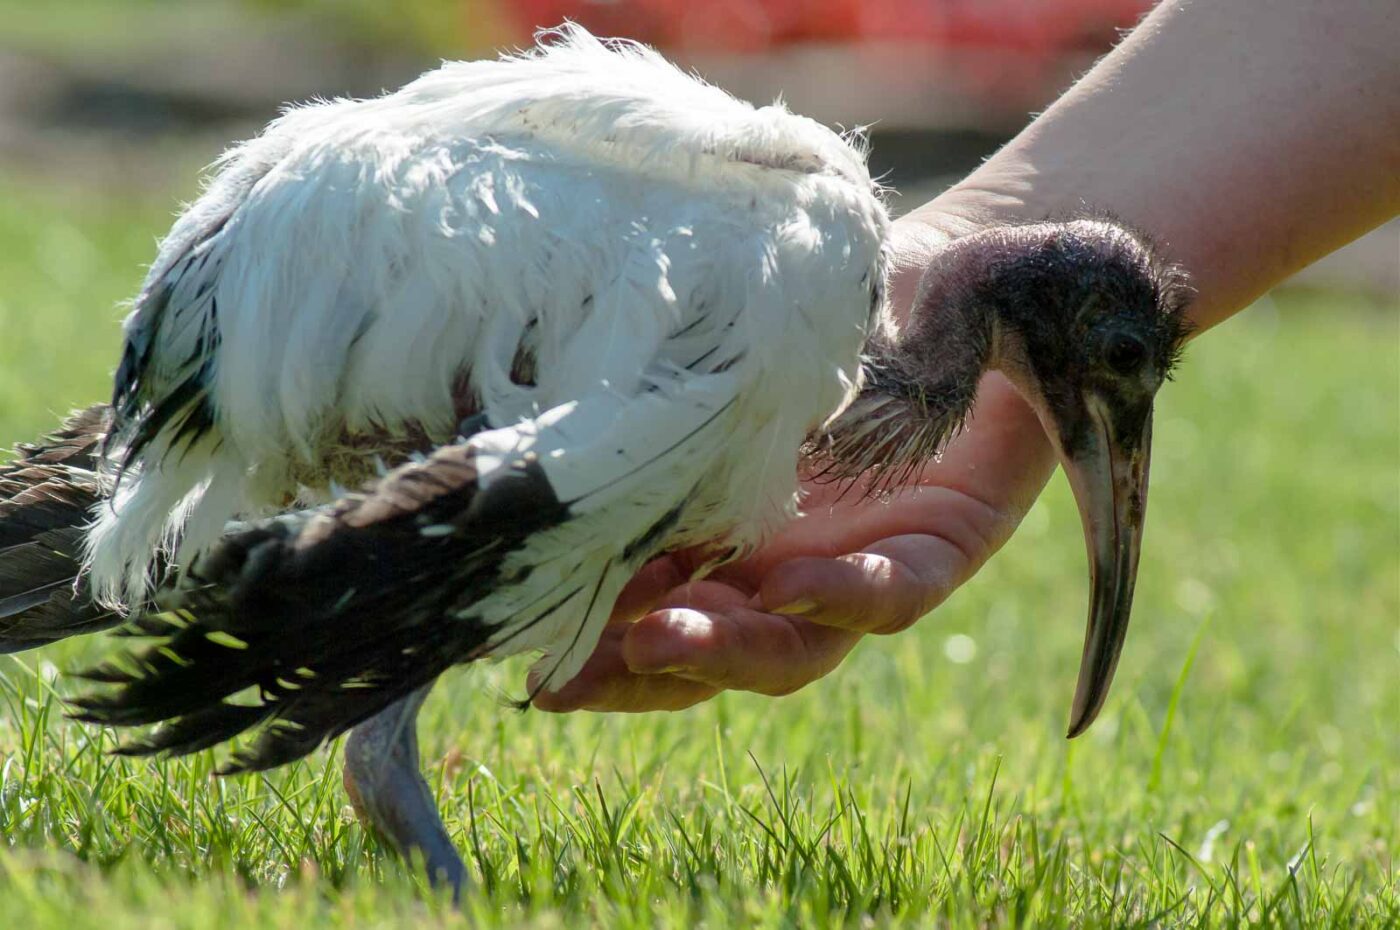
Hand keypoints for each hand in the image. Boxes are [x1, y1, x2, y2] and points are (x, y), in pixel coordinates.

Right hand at [528, 215, 1058, 712]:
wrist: (957, 284)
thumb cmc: (825, 313)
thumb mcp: (729, 348)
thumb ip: (656, 392)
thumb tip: (500, 394)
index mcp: (717, 532)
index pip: (644, 607)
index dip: (587, 639)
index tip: (515, 652)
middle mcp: (776, 564)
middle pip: (704, 648)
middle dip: (634, 669)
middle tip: (563, 678)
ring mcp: (856, 567)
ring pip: (792, 645)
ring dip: (724, 650)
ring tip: (659, 640)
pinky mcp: (940, 548)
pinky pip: (893, 594)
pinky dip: (842, 595)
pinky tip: (791, 581)